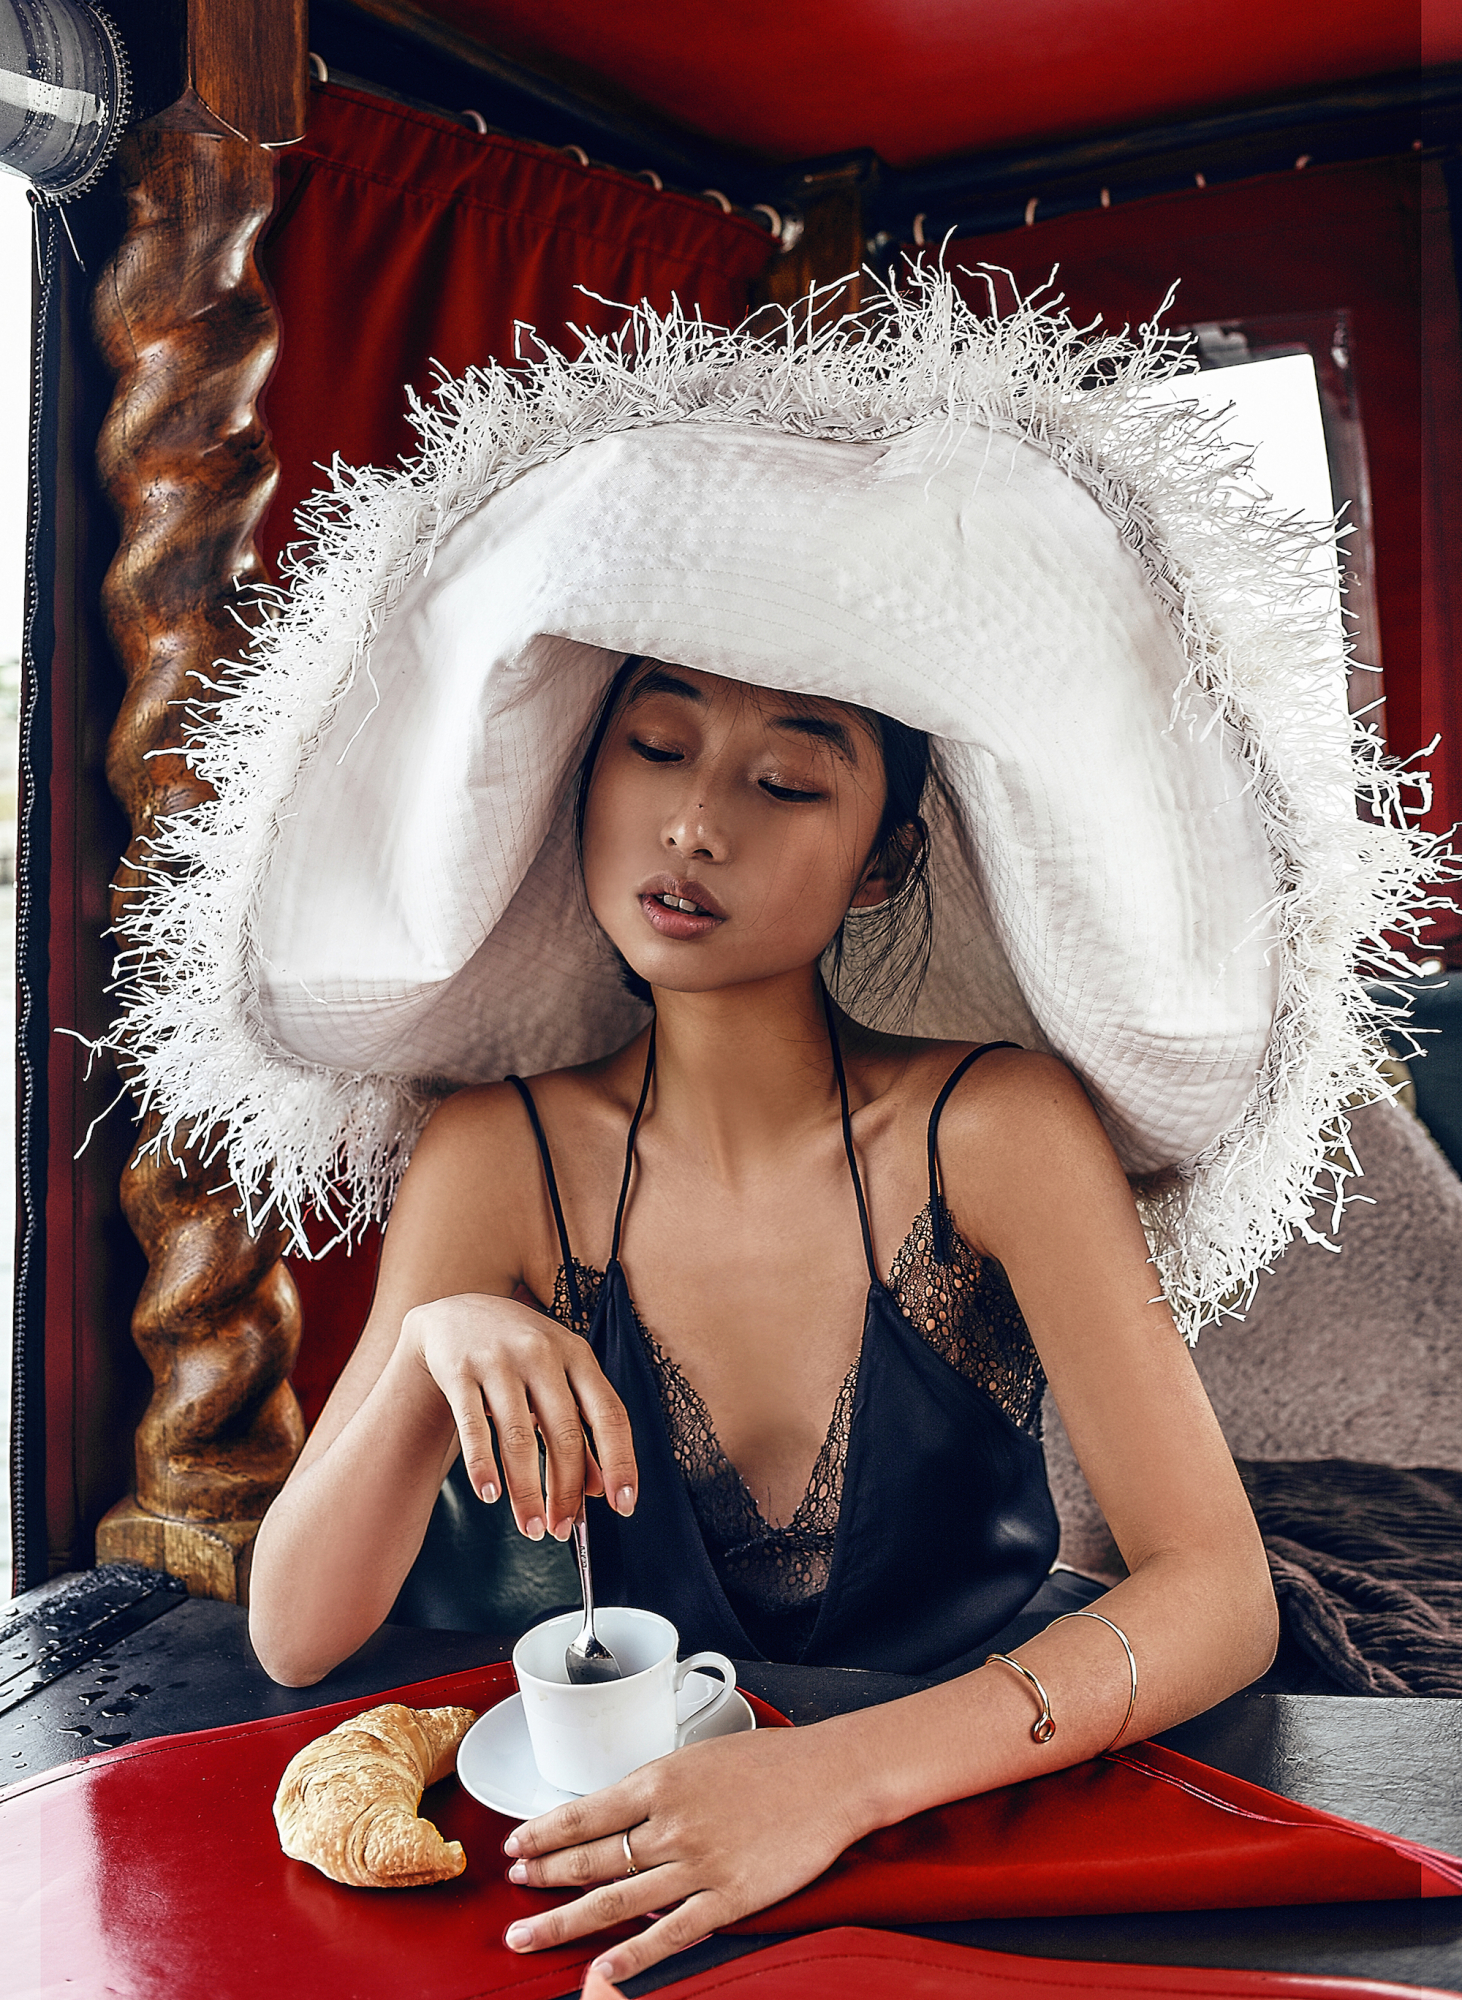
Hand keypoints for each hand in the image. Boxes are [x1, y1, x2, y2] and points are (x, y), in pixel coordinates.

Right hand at [401, 1293, 637, 1540]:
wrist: (455, 1315)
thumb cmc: (518, 1355)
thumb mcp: (557, 1381)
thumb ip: (580, 1430)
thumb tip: (600, 1488)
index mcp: (577, 1354)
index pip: (610, 1413)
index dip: (620, 1462)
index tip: (624, 1505)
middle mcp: (542, 1352)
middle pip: (564, 1433)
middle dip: (566, 1490)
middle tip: (562, 1530)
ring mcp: (499, 1359)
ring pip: (518, 1436)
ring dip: (526, 1491)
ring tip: (530, 1527)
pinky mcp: (460, 1370)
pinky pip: (474, 1427)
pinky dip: (483, 1466)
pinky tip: (490, 1495)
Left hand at [498, 1726, 863, 1982]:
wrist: (829, 1778)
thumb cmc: (769, 1761)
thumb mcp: (698, 1757)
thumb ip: (655, 1787)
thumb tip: (612, 1812)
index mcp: (661, 1781)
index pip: (584, 1814)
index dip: (544, 1833)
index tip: (517, 1846)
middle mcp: (671, 1825)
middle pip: (590, 1859)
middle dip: (543, 1875)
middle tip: (513, 1888)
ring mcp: (697, 1865)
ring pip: (614, 1901)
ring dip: (565, 1919)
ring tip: (528, 1933)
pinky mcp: (728, 1899)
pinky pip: (670, 1933)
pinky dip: (632, 1954)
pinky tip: (602, 1968)